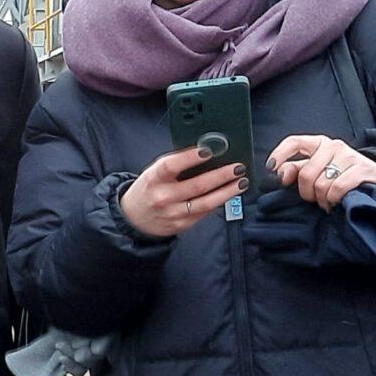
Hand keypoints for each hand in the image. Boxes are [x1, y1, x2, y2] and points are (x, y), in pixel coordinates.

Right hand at [120, 147, 247, 237]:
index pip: (171, 166)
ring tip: (241, 182)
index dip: (190, 158)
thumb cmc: (148, 190)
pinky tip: (229, 194)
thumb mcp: (153, 173)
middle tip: (237, 167)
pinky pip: (205, 212)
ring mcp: (174, 213)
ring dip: (227, 191)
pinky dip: (219, 202)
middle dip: (221, 175)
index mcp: (153, 179)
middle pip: (197, 185)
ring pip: (206, 202)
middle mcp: (163, 197)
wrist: (134, 219)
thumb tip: (205, 153)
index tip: (208, 151)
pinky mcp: (182, 224)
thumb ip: (175, 164)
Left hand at [267, 134, 375, 209]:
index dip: (280, 154)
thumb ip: (295, 170)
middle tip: (314, 199)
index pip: (294, 142)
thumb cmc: (339, 175)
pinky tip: (337, 202)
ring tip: (328, 201)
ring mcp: (350, 156)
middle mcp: (334, 146)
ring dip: (322, 199)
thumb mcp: (316, 170)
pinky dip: (334, 200)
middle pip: (306, 174)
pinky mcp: (363, 168)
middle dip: (307, 192)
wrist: (373, 179)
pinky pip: (338, 189)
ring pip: (322, 184)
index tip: (271, 169)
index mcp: (319, 143)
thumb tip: (279, 173)